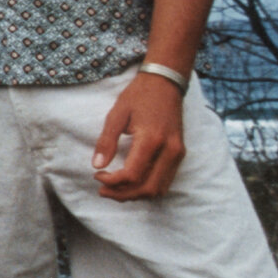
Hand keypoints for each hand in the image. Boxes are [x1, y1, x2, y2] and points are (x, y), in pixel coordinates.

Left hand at [92, 71, 186, 200]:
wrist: (165, 83)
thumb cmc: (138, 96)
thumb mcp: (116, 114)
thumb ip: (106, 141)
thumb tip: (97, 165)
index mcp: (151, 139)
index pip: (132, 174)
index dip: (112, 182)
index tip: (97, 175)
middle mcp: (169, 150)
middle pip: (147, 188)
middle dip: (123, 194)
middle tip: (103, 190)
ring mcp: (178, 153)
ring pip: (159, 189)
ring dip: (135, 194)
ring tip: (114, 189)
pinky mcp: (180, 154)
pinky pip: (165, 181)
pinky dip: (148, 188)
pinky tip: (131, 183)